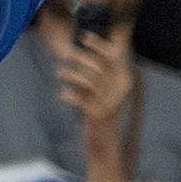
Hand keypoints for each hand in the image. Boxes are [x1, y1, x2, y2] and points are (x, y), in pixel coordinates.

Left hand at [55, 30, 135, 169]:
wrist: (103, 146)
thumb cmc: (97, 113)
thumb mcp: (96, 90)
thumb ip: (92, 72)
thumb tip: (79, 50)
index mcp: (121, 83)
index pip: (114, 58)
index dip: (99, 45)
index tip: (84, 35)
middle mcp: (118, 92)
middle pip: (100, 65)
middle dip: (81, 57)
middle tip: (63, 54)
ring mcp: (109, 104)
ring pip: (91, 80)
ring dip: (72, 73)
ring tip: (58, 72)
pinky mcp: (98, 115)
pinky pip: (83, 100)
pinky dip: (71, 94)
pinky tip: (62, 94)